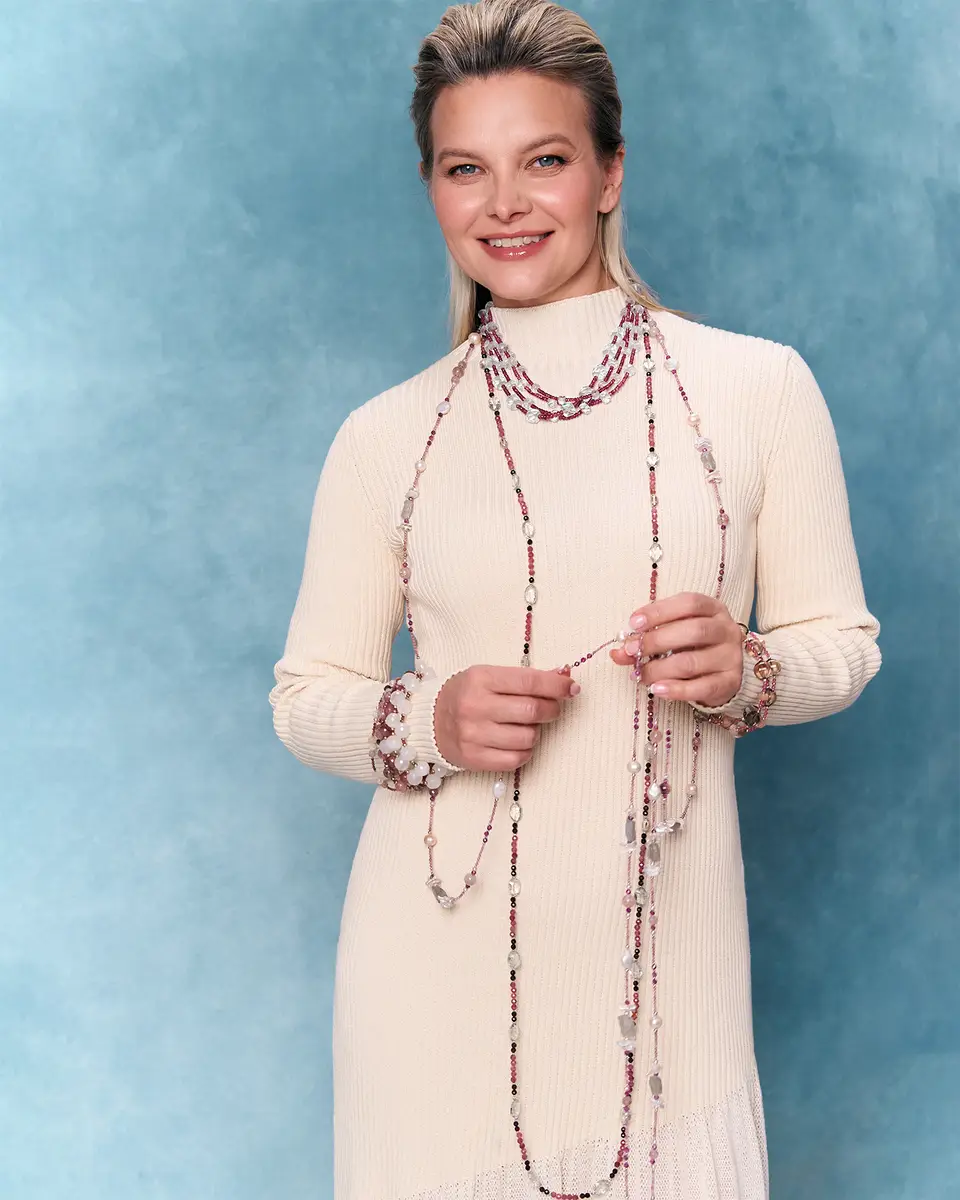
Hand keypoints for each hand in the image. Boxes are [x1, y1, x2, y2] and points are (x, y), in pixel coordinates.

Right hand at [434, 665, 578, 772]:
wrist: (429, 722)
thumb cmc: (467, 694)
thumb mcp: (489, 677)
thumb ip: (525, 678)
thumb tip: (563, 677)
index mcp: (480, 678)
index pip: (529, 681)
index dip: (556, 685)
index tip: (571, 688)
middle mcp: (475, 706)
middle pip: (532, 710)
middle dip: (552, 709)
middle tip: (552, 708)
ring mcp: (473, 734)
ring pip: (528, 737)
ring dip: (536, 731)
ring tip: (525, 726)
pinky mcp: (474, 758)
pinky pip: (516, 759)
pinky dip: (525, 751)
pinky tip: (517, 742)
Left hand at [609, 592, 744, 707]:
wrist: (723, 672)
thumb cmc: (693, 645)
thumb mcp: (673, 633)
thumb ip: (647, 637)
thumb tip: (617, 652)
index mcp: (713, 609)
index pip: (689, 603)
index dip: (659, 611)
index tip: (634, 623)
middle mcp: (726, 630)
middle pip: (693, 631)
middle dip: (656, 641)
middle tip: (631, 650)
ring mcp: (731, 657)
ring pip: (691, 662)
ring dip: (659, 669)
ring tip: (639, 674)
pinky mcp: (730, 682)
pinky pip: (701, 688)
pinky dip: (675, 690)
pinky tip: (657, 690)